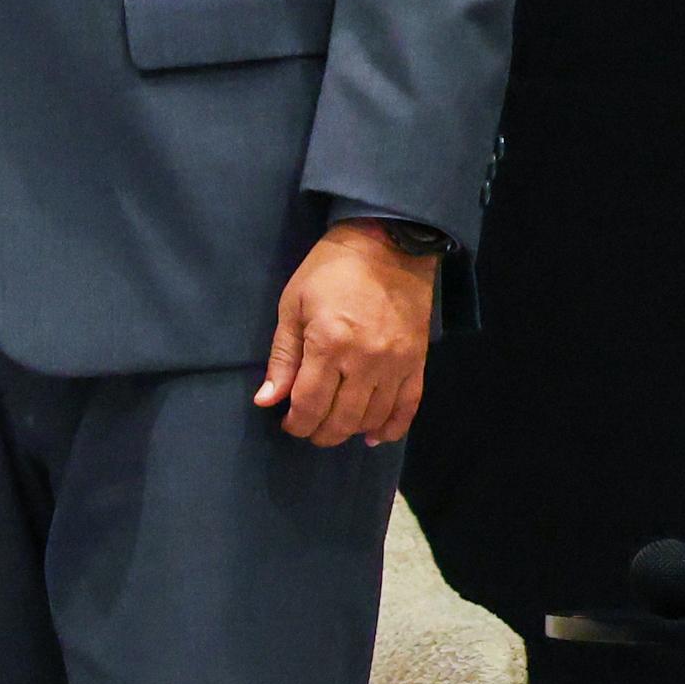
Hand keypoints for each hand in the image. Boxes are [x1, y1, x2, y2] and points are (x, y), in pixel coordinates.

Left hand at [260, 220, 437, 445]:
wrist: (387, 246)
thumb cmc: (330, 272)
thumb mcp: (293, 307)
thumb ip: (282, 358)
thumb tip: (266, 400)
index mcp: (328, 345)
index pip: (310, 404)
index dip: (297, 423)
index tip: (288, 424)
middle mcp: (365, 361)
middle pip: (342, 417)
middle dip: (320, 432)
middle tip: (308, 430)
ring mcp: (396, 364)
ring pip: (373, 417)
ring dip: (350, 431)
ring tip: (334, 430)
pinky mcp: (418, 362)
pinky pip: (409, 406)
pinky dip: (392, 428)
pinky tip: (374, 437)